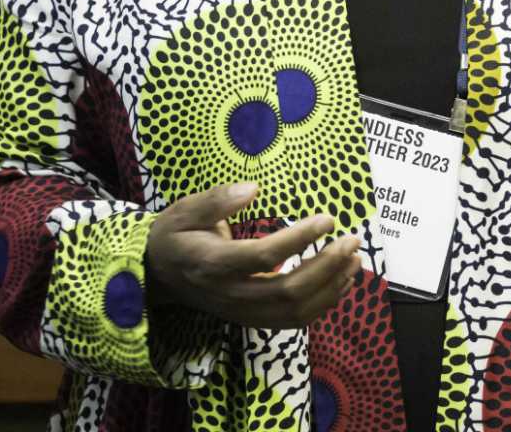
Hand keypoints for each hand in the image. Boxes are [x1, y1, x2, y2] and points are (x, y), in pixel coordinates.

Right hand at [144, 181, 360, 328]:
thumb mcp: (183, 210)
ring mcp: (241, 311)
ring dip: (331, 288)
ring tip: (354, 260)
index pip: (262, 256)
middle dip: (326, 266)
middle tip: (351, 240)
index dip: (298, 239)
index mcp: (212, 263)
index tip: (327, 219)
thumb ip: (216, 200)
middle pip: (286, 290)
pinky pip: (292, 321)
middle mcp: (230, 293)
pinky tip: (339, 281)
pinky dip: (322, 304)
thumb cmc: (174, 237)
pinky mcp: (251, 319)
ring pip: (294, 311)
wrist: (156, 277)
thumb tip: (252, 188)